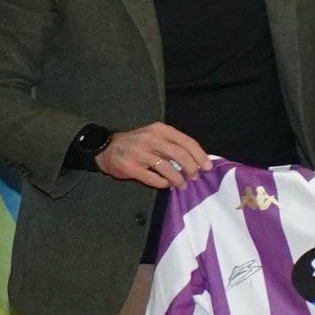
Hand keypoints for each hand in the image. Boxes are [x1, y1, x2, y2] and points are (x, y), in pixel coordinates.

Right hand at [95, 122, 211, 191]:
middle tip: (195, 177)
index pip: (186, 142)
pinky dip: (163, 183)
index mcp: (160, 130)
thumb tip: (198, 160)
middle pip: (180, 155)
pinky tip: (167, 184)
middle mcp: (150, 139)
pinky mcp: (130, 167)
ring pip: (167, 168)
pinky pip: (152, 178)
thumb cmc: (138, 143)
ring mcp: (139, 153)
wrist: (106, 148)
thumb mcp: (156, 136)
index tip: (207, 167)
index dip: (200, 156)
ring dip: (179, 179)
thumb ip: (174, 144)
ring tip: (183, 184)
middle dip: (191, 168)